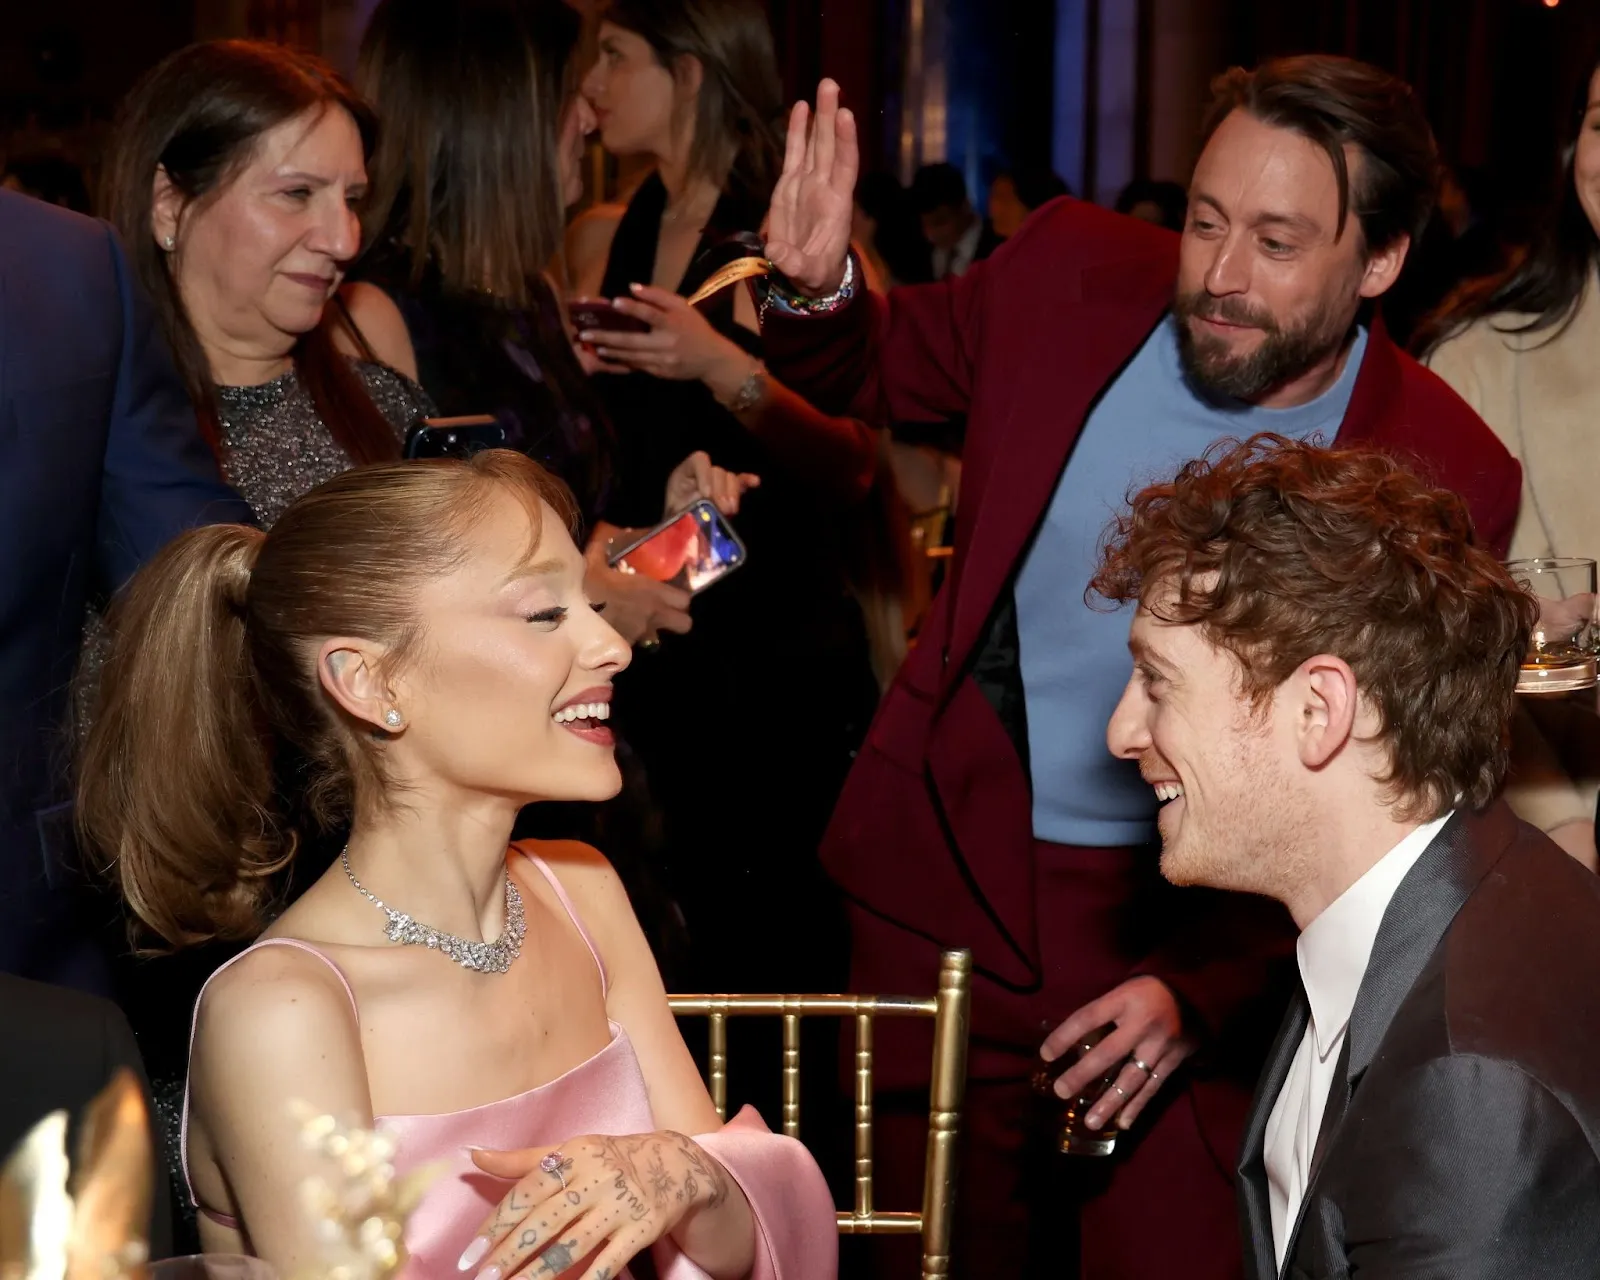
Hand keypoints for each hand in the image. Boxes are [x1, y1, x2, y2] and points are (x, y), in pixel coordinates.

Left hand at [461, 1131, 734, 1279]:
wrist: (675, 1165)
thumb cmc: (609, 1160)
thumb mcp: (570, 1152)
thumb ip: (522, 1160)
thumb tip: (472, 1154)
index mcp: (574, 1155)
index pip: (527, 1191)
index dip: (497, 1224)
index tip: (470, 1254)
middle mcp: (597, 1177)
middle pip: (546, 1220)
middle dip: (511, 1253)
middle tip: (483, 1278)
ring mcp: (621, 1204)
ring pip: (573, 1245)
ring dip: (538, 1273)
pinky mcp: (642, 1228)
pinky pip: (610, 1261)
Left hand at [578, 286, 748, 386]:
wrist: (712, 359)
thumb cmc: (695, 327)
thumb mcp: (683, 306)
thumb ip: (660, 296)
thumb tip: (633, 287)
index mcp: (673, 324)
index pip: (651, 314)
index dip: (632, 308)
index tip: (614, 302)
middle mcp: (667, 344)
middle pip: (632, 341)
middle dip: (607, 337)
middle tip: (585, 333)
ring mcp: (663, 362)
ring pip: (631, 356)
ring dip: (610, 350)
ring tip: (593, 344)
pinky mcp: (661, 374)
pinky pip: (638, 366)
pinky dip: (623, 361)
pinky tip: (609, 355)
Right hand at [585, 523, 691, 645]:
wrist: (568, 618)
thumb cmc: (585, 586)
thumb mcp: (593, 561)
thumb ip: (602, 548)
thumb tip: (603, 536)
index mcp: (651, 592)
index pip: (684, 599)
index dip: (681, 598)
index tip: (671, 593)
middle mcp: (652, 615)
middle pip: (684, 624)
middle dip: (678, 618)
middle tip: (663, 610)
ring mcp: (640, 634)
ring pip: (659, 635)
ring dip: (651, 629)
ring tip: (634, 620)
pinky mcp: (625, 648)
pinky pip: (635, 643)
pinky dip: (629, 637)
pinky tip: (613, 629)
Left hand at [664, 450, 759, 518]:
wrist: (681, 534)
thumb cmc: (674, 523)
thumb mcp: (673, 512)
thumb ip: (685, 507)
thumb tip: (701, 507)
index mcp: (684, 473)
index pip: (699, 460)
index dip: (705, 475)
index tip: (706, 496)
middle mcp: (702, 474)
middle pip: (718, 471)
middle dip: (721, 491)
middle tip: (722, 509)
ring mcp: (717, 482)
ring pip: (731, 478)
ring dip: (732, 493)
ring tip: (729, 511)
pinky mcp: (729, 493)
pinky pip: (741, 482)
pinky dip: (747, 481)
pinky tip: (754, 482)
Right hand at [764, 79, 858, 295]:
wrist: (809, 276)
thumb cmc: (816, 274)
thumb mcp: (808, 274)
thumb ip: (795, 263)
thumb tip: (777, 251)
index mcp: (836, 206)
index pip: (844, 168)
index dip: (844, 143)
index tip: (846, 116)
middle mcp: (825, 188)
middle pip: (829, 147)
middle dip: (830, 116)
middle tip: (831, 84)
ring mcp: (809, 184)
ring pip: (815, 144)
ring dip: (819, 116)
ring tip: (824, 85)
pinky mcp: (791, 186)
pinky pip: (796, 153)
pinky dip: (798, 131)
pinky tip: (801, 107)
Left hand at [1040, 976, 1196, 1131]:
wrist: (1194, 993)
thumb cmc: (1146, 992)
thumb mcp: (1122, 991)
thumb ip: (1102, 1013)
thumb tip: (1070, 1039)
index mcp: (1123, 1000)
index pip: (1088, 1017)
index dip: (1064, 1035)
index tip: (1045, 1054)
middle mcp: (1141, 1024)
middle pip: (1109, 1052)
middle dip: (1083, 1074)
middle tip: (1060, 1091)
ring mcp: (1160, 1045)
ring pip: (1132, 1078)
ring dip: (1110, 1102)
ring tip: (1090, 1122)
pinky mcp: (1174, 1060)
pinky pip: (1153, 1087)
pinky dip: (1137, 1106)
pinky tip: (1121, 1123)